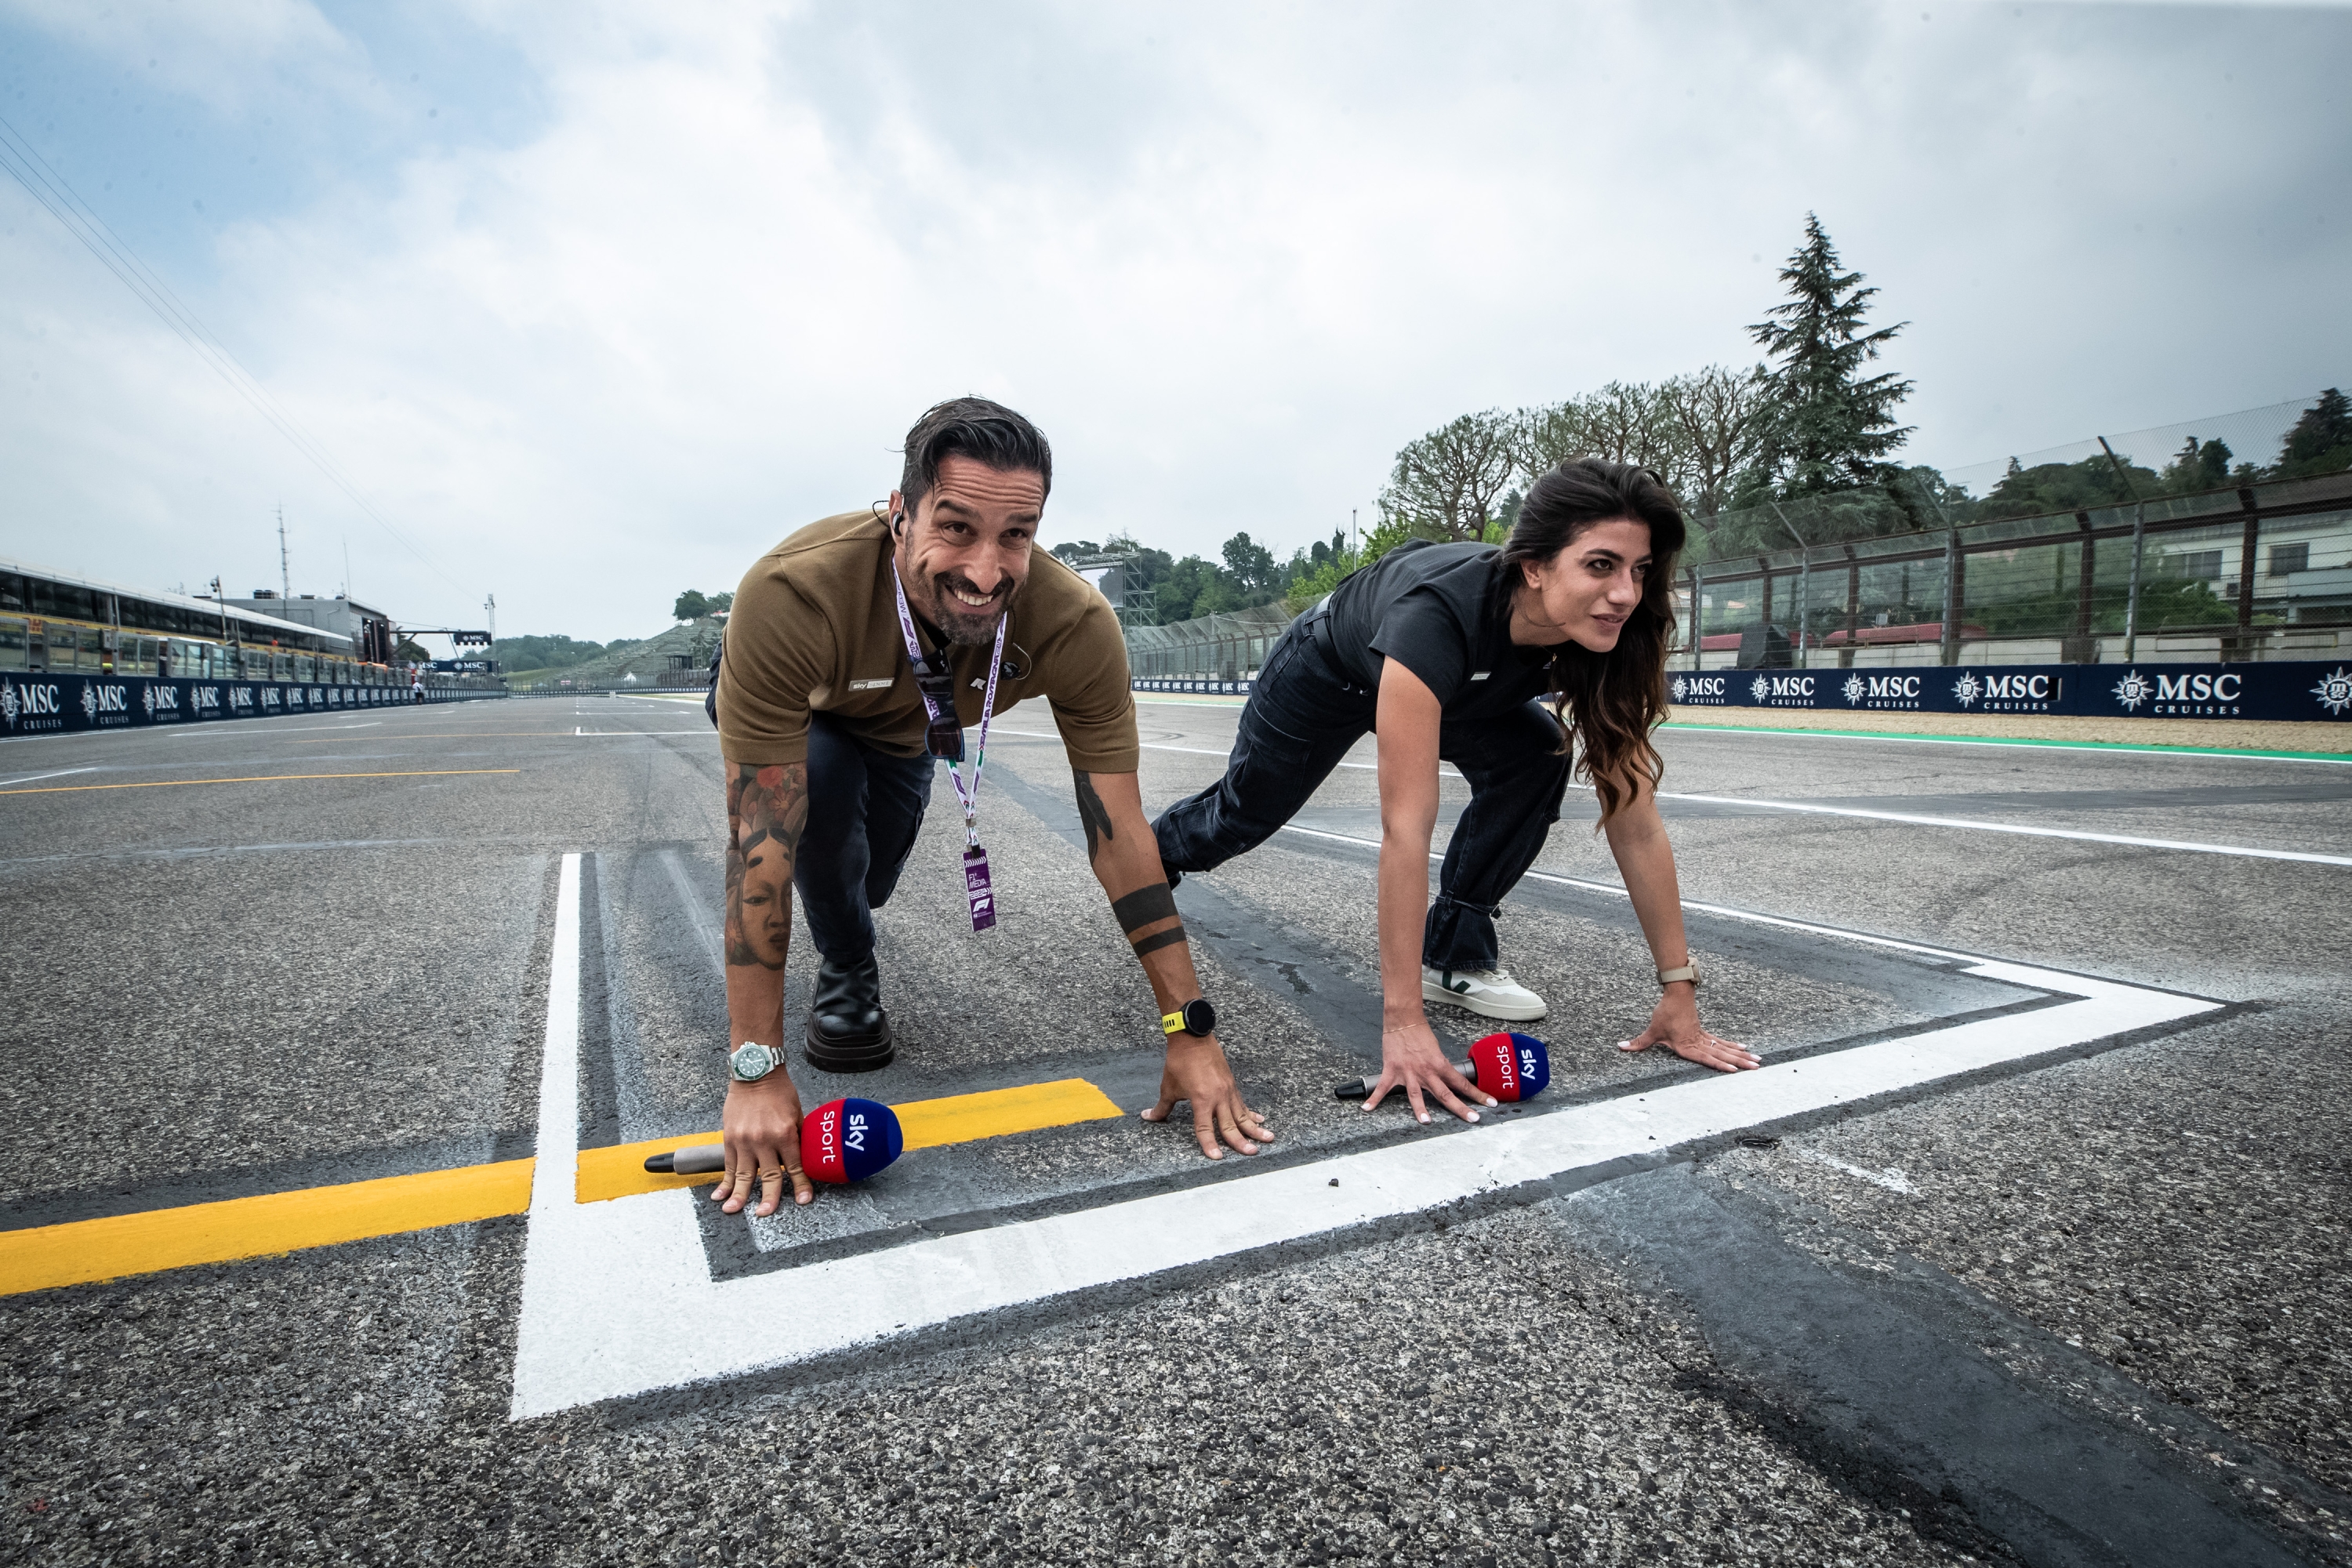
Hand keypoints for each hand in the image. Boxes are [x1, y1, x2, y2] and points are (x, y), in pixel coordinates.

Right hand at [717, 1071, 813, 1214]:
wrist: (755, 1074)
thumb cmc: (779, 1092)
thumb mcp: (797, 1113)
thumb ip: (798, 1137)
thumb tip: (804, 1160)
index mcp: (785, 1133)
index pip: (794, 1166)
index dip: (800, 1185)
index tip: (803, 1201)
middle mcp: (764, 1139)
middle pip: (769, 1175)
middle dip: (769, 1197)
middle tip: (766, 1213)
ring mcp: (744, 1140)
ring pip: (744, 1174)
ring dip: (739, 1195)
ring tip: (735, 1211)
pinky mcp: (730, 1138)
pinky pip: (728, 1165)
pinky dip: (725, 1182)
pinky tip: (720, 1196)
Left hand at [1142, 1034, 1272, 1159]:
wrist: (1192, 1038)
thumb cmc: (1179, 1062)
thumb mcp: (1168, 1087)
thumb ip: (1162, 1107)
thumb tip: (1148, 1117)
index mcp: (1201, 1099)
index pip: (1205, 1127)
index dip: (1209, 1144)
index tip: (1216, 1157)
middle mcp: (1217, 1096)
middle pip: (1230, 1124)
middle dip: (1241, 1141)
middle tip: (1252, 1153)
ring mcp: (1227, 1090)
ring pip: (1242, 1115)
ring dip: (1254, 1128)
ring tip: (1268, 1139)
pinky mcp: (1231, 1084)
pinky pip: (1242, 1104)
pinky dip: (1250, 1113)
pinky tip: (1260, 1121)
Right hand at [1362, 1017, 1493, 1124]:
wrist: (1403, 1019)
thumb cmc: (1420, 1033)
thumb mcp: (1436, 1050)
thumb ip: (1440, 1067)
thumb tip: (1447, 1080)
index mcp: (1439, 1065)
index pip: (1462, 1083)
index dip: (1477, 1094)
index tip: (1490, 1103)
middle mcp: (1426, 1071)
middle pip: (1446, 1094)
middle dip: (1461, 1108)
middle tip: (1473, 1119)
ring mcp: (1409, 1072)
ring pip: (1416, 1094)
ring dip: (1421, 1109)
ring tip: (1426, 1122)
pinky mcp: (1392, 1070)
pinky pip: (1383, 1088)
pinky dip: (1374, 1099)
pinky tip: (1367, 1109)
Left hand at [1619, 985, 1758, 1071]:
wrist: (1676, 994)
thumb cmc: (1665, 1013)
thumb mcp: (1652, 1030)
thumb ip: (1639, 1042)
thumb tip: (1621, 1047)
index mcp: (1687, 1046)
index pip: (1706, 1057)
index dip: (1719, 1064)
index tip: (1734, 1070)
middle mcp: (1698, 1042)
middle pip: (1722, 1054)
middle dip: (1739, 1062)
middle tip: (1756, 1068)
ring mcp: (1703, 1037)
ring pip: (1725, 1048)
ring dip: (1741, 1055)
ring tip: (1757, 1061)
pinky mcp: (1704, 1032)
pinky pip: (1722, 1041)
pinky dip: (1733, 1046)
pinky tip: (1744, 1049)